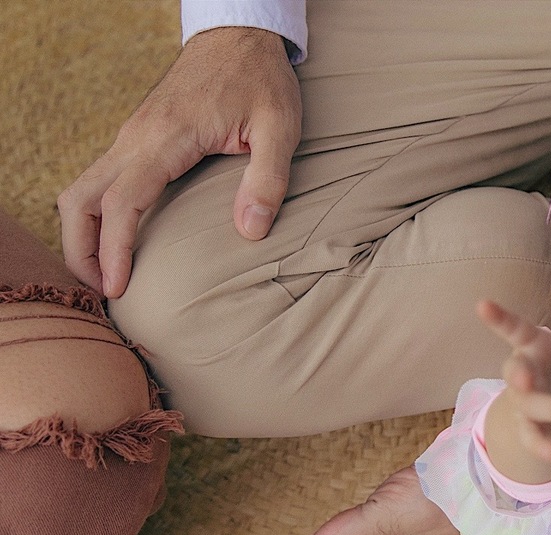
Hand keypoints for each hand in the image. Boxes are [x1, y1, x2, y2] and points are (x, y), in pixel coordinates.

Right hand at [58, 27, 301, 297]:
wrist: (241, 37)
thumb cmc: (262, 81)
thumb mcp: (281, 127)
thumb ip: (267, 180)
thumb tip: (250, 231)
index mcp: (165, 137)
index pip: (121, 202)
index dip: (114, 250)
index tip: (119, 288)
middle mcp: (136, 137)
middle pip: (80, 199)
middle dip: (81, 249)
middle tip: (105, 292)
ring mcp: (132, 136)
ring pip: (82, 189)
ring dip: (83, 233)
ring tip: (107, 274)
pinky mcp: (138, 137)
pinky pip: (101, 180)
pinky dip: (97, 214)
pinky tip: (118, 240)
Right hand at [477, 299, 550, 480]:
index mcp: (532, 347)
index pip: (515, 330)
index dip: (499, 319)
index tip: (481, 305)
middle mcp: (522, 372)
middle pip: (516, 371)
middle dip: (517, 374)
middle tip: (523, 377)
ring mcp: (522, 401)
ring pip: (530, 405)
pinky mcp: (528, 427)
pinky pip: (531, 436)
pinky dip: (540, 445)